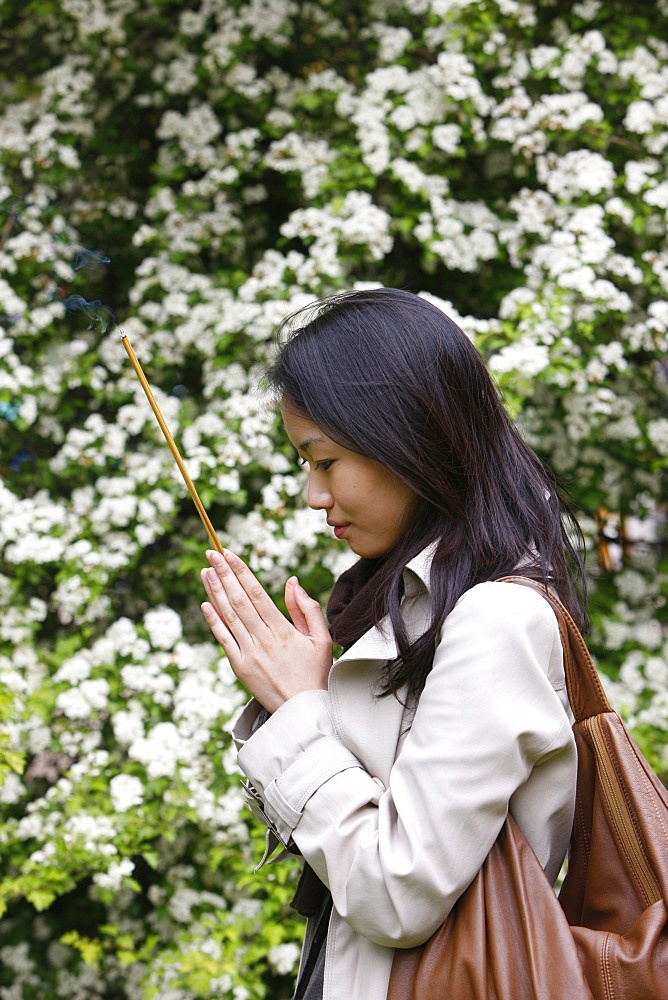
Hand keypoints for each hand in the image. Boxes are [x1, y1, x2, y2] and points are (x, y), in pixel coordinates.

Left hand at [200, 549, 331, 712]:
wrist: (302, 711)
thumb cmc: (314, 672)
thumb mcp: (322, 639)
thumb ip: (307, 608)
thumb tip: (292, 582)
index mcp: (282, 630)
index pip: (256, 593)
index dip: (241, 571)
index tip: (230, 554)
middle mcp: (262, 639)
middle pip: (238, 600)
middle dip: (224, 574)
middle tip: (212, 553)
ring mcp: (248, 653)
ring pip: (228, 616)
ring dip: (215, 591)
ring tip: (205, 571)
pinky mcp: (239, 667)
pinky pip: (223, 639)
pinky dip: (213, 621)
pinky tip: (205, 603)